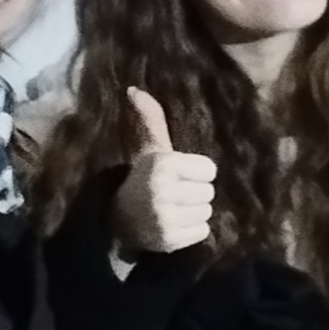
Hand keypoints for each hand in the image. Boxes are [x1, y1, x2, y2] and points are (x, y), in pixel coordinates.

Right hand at [113, 88, 216, 256]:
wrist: (119, 221)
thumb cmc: (142, 179)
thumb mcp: (149, 149)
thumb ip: (151, 119)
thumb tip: (135, 89)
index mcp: (163, 164)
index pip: (209, 170)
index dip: (197, 173)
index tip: (180, 175)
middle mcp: (163, 190)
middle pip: (208, 192)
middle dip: (195, 193)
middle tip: (176, 194)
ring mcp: (166, 217)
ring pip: (206, 212)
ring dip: (194, 212)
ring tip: (175, 209)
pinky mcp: (169, 240)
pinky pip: (202, 231)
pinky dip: (192, 230)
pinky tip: (175, 225)